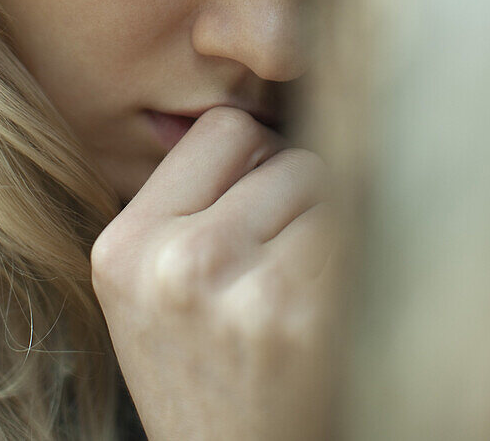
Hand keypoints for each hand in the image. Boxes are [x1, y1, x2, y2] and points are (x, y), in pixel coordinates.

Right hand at [90, 106, 343, 440]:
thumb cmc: (204, 375)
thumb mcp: (152, 288)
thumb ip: (188, 202)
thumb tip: (264, 113)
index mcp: (127, 247)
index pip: (224, 129)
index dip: (255, 160)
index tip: (259, 204)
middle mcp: (178, 263)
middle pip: (284, 154)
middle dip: (297, 195)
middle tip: (284, 260)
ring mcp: (244, 290)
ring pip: (328, 186)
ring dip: (331, 225)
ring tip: (304, 288)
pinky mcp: (306, 319)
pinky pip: (360, 232)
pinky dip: (362, 257)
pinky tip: (332, 307)